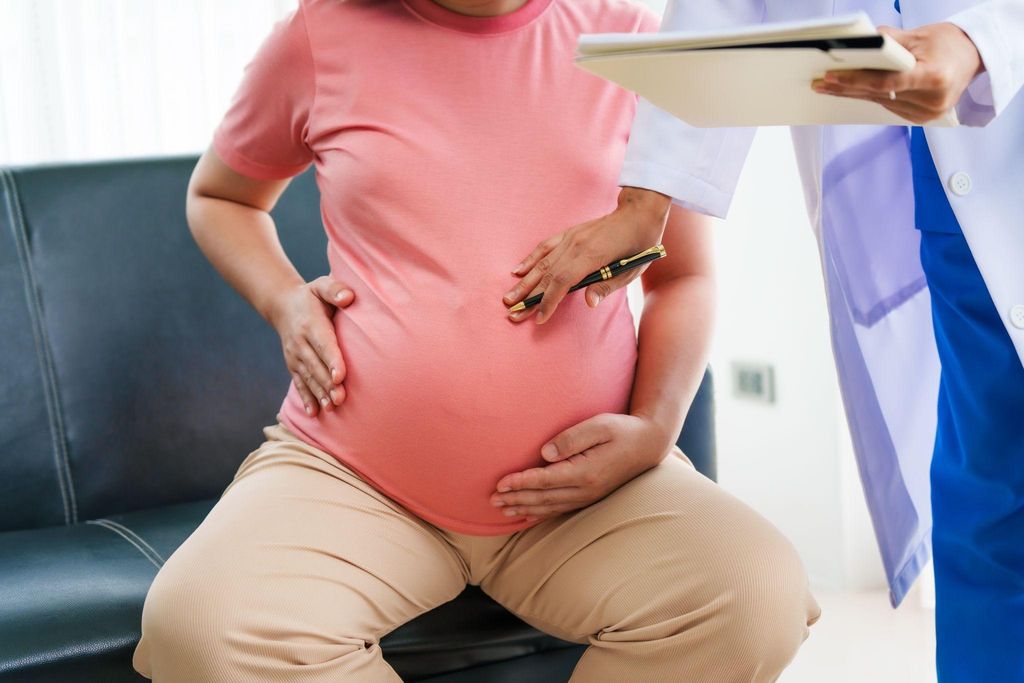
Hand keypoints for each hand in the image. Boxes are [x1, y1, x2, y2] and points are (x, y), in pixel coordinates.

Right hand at [267, 276, 353, 416]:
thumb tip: (348, 297)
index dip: (332, 360)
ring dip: (320, 394)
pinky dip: (306, 398)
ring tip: (332, 408)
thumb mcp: (321, 285)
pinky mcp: (293, 365)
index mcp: (310, 323)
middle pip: (316, 365)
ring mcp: (295, 356)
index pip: (323, 343)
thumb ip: (335, 289)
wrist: (283, 305)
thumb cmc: (312, 296)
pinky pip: (299, 383)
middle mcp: (300, 342)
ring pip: (308, 377)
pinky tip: (314, 413)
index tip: (340, 376)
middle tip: (341, 399)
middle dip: (328, 384)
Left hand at [490, 413, 673, 521]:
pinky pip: (560, 509)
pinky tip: (527, 515)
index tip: (500, 483)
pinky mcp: (589, 496)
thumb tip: (545, 453)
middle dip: (516, 499)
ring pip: (549, 507)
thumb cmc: (622, 430)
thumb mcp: (599, 425)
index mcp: (585, 472)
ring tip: (503, 509)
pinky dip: (541, 513)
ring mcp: (588, 496)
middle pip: (543, 498)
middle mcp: (585, 489)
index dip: (520, 483)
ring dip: (524, 508)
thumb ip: (571, 439)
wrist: (648, 444)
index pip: (545, 480)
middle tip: (492, 499)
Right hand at [503, 187, 670, 324]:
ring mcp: (570, 238)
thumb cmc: (639, 245)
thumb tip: (589, 303)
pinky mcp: (569, 233)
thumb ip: (607, 286)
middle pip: (547, 275)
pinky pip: (545, 246)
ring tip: (508, 298)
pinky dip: (530, 259)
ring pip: (542, 262)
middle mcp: (576, 245)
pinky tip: (517, 270)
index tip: (539, 317)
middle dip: (529, 297)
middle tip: (513, 314)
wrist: (638, 213)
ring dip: (524, 282)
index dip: (549, 301)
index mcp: (592, 255)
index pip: (563, 281)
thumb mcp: (631, 270)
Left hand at [811, 23, 983, 123]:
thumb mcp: (921, 35)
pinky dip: (870, 97)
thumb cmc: (949, 43)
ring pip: (880, 102)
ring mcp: (927, 113)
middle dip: (846, 87)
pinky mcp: (922, 118)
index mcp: (934, 78)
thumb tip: (860, 41)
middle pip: (878, 95)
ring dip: (853, 94)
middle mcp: (932, 101)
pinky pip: (888, 107)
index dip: (856, 79)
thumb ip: (890, 41)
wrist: (973, 57)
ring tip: (828, 86)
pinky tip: (850, 91)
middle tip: (819, 82)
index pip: (887, 83)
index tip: (832, 76)